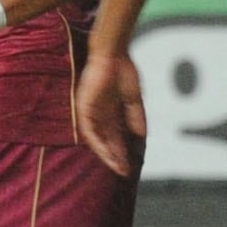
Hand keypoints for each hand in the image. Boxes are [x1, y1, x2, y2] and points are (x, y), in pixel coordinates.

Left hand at [71, 43, 145, 175]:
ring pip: (98, 139)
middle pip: (108, 140)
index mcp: (112, 110)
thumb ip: (136, 117)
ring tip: (118, 167)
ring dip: (108, 154)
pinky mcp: (84, 108)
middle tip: (125, 171)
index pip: (116, 135)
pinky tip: (107, 154)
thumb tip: (142, 136)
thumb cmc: (124, 71)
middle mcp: (101, 113)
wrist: (113, 55)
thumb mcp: (134, 99)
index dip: (124, 150)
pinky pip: (89, 130)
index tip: (131, 164)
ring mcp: (92, 111)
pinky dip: (98, 143)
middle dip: (117, 156)